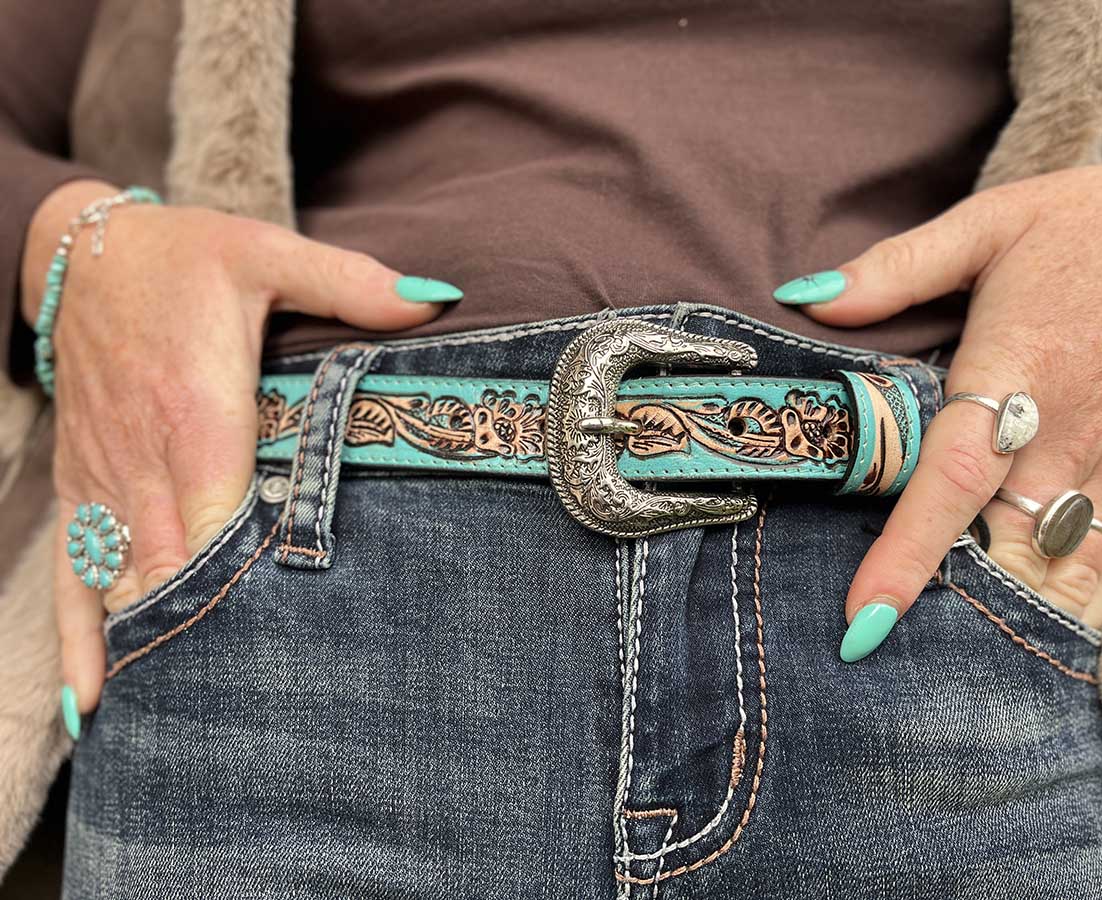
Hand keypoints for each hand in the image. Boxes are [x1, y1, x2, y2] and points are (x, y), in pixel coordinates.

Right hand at [21, 180, 457, 718]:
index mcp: (200, 408)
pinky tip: (89, 703)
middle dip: (215, 634)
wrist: (82, 251)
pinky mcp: (82, 486)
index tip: (282, 641)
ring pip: (126, 582)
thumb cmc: (185, 256)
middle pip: (179, 566)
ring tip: (190, 726)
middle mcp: (147, 456)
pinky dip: (79, 639)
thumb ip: (351, 283)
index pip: (225, 514)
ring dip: (157, 650)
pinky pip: (71, 572)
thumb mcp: (268, 252)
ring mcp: (108, 478)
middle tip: (257, 708)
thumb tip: (437, 299)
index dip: (249, 581)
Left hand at [775, 152, 1101, 659]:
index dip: (906, 556)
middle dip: (948, 611)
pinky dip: (1080, 609)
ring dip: (1006, 620)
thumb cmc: (1091, 224)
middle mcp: (1068, 435)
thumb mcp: (988, 224)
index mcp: (1017, 374)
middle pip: (1001, 548)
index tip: (864, 620)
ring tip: (946, 668)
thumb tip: (802, 296)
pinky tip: (1038, 642)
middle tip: (886, 660)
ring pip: (1060, 570)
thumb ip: (892, 271)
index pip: (952, 481)